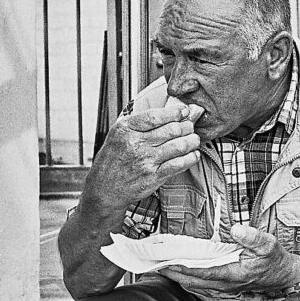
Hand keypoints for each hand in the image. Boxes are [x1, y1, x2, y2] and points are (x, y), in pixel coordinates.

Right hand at [84, 104, 202, 210]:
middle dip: (187, 126)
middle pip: (172, 129)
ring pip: (179, 146)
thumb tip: (169, 112)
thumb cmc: (114, 159)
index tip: (185, 111)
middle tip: (190, 127)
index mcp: (126, 129)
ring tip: (194, 139)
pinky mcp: (154, 177)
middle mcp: (136, 144)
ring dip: (192, 141)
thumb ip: (140, 122)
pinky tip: (193, 154)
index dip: (176, 112)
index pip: (156, 116)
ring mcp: (146, 161)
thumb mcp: (118, 134)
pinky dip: (191, 158)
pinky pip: (179, 164)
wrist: (104, 189)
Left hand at [160, 224, 299, 297]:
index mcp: (233, 274)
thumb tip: (236, 228)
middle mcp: (225, 284)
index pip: (201, 273)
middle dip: (171, 274)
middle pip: (191, 281)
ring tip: (159, 267)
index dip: (182, 269)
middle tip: (151, 266)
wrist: (284, 275)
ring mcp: (224, 286)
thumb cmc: (275, 259)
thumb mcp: (269, 244)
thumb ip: (252, 237)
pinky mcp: (224, 285)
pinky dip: (186, 277)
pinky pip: (200, 284)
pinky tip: (178, 271)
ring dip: (176, 277)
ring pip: (194, 284)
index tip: (165, 263)